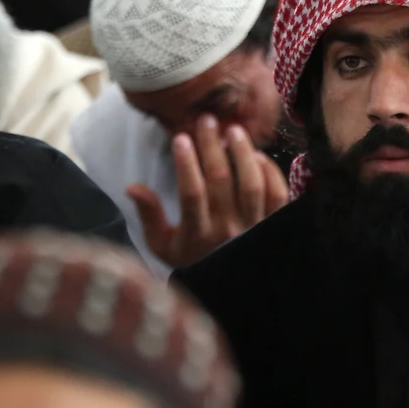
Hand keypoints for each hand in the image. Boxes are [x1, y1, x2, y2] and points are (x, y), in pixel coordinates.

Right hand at [129, 115, 287, 269]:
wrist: (228, 286)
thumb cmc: (191, 259)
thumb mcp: (162, 244)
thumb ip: (149, 215)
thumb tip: (132, 186)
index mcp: (197, 235)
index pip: (191, 193)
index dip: (185, 163)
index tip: (180, 138)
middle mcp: (227, 231)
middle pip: (221, 180)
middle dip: (212, 146)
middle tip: (206, 121)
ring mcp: (254, 228)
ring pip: (251, 184)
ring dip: (242, 153)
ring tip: (233, 130)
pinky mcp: (274, 224)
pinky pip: (276, 194)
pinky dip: (269, 171)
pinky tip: (257, 154)